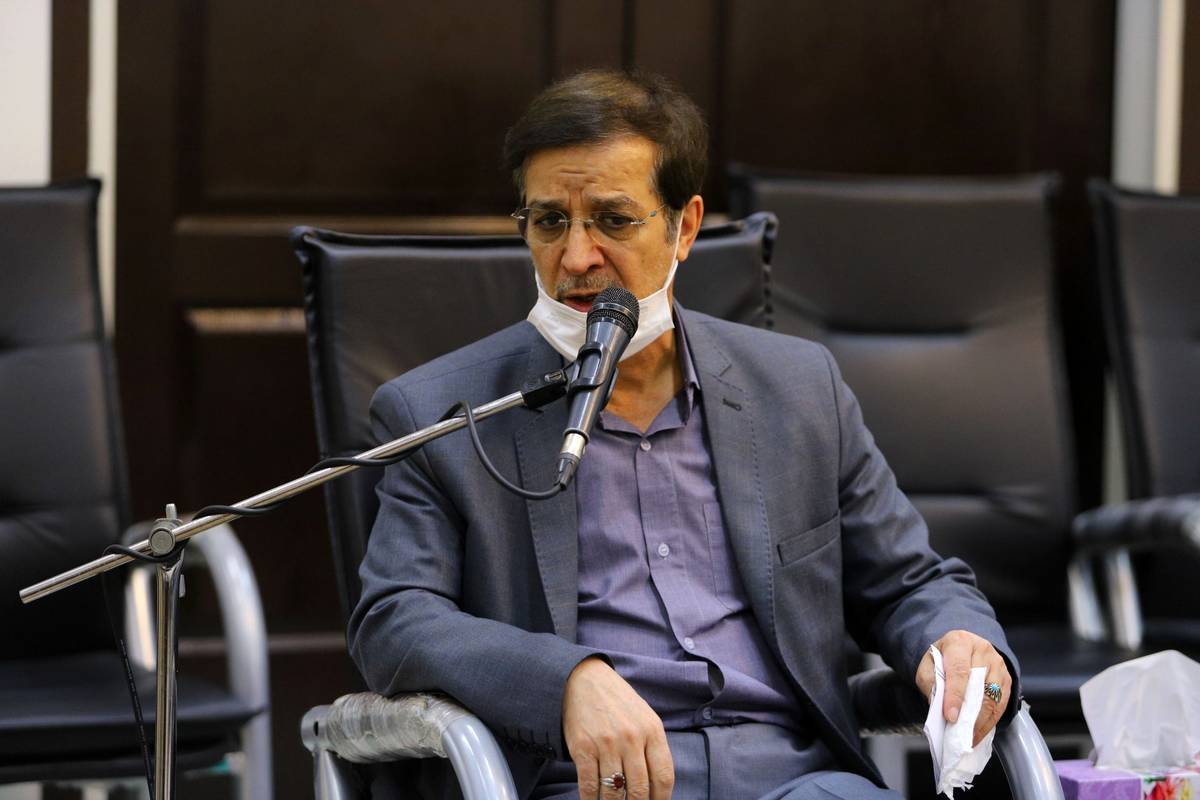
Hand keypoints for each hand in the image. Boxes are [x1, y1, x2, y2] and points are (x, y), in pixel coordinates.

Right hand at [563, 657, 673, 799]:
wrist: (583, 678)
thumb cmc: (617, 702)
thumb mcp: (644, 717)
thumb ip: (653, 747)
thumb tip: (657, 786)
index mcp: (652, 730)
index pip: (663, 777)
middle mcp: (631, 738)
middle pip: (640, 789)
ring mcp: (606, 744)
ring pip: (614, 792)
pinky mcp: (583, 748)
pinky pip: (589, 786)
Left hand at [915, 630, 1011, 745]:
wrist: (960, 650)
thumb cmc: (943, 658)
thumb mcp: (928, 665)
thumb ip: (930, 683)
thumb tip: (939, 707)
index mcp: (960, 642)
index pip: (960, 671)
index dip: (955, 696)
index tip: (950, 717)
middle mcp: (984, 650)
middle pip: (981, 687)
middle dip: (970, 715)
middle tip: (959, 735)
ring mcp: (999, 664)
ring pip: (994, 699)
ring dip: (981, 722)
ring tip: (968, 738)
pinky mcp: (1007, 679)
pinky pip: (1002, 705)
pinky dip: (990, 722)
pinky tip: (978, 732)